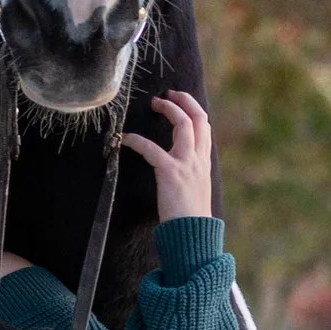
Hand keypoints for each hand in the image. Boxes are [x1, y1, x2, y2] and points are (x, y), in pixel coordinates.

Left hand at [121, 91, 216, 221]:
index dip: (193, 109)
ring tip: (154, 103)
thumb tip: (180, 166)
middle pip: (198, 118)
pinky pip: (152, 148)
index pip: (205, 127)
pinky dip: (137, 141)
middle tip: (166, 95)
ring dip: (168, 109)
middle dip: (183, 101)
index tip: (180, 101)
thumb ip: (190, 173)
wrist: (193, 234)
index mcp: (204, 162)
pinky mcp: (170, 172)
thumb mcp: (195, 189)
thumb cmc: (191, 218)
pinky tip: (125, 139)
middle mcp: (199, 159)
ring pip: (183, 124)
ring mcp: (187, 164)